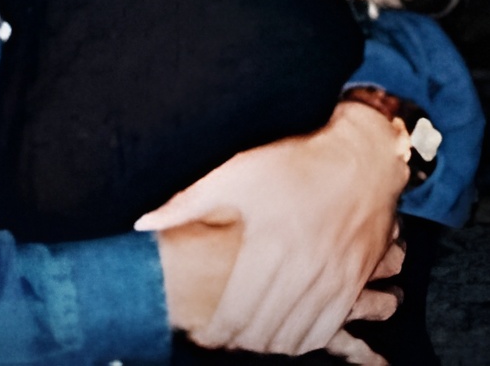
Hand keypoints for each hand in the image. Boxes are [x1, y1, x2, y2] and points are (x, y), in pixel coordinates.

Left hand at [139, 101, 409, 354]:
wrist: (360, 161)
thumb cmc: (295, 164)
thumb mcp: (236, 173)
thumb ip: (188, 204)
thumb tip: (145, 224)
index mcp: (269, 244)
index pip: (234, 310)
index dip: (213, 329)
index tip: (198, 329)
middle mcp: (303, 269)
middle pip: (262, 330)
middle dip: (235, 339)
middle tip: (217, 334)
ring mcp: (332, 282)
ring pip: (293, 337)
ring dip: (266, 344)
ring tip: (245, 337)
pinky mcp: (352, 286)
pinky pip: (325, 331)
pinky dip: (301, 341)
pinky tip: (283, 335)